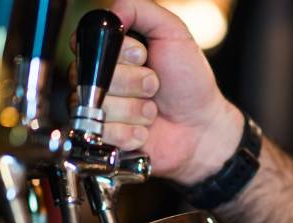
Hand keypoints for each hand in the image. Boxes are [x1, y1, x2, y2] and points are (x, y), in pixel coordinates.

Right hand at [71, 0, 242, 182]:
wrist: (203, 127)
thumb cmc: (189, 81)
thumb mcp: (173, 33)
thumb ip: (140, 10)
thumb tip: (111, 10)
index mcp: (109, 53)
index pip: (89, 46)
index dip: (120, 54)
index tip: (143, 57)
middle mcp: (98, 81)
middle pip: (92, 78)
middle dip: (134, 82)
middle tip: (155, 86)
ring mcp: (99, 112)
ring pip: (99, 107)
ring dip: (136, 109)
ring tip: (152, 109)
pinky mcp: (104, 139)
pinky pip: (105, 133)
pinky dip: (132, 132)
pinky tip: (146, 130)